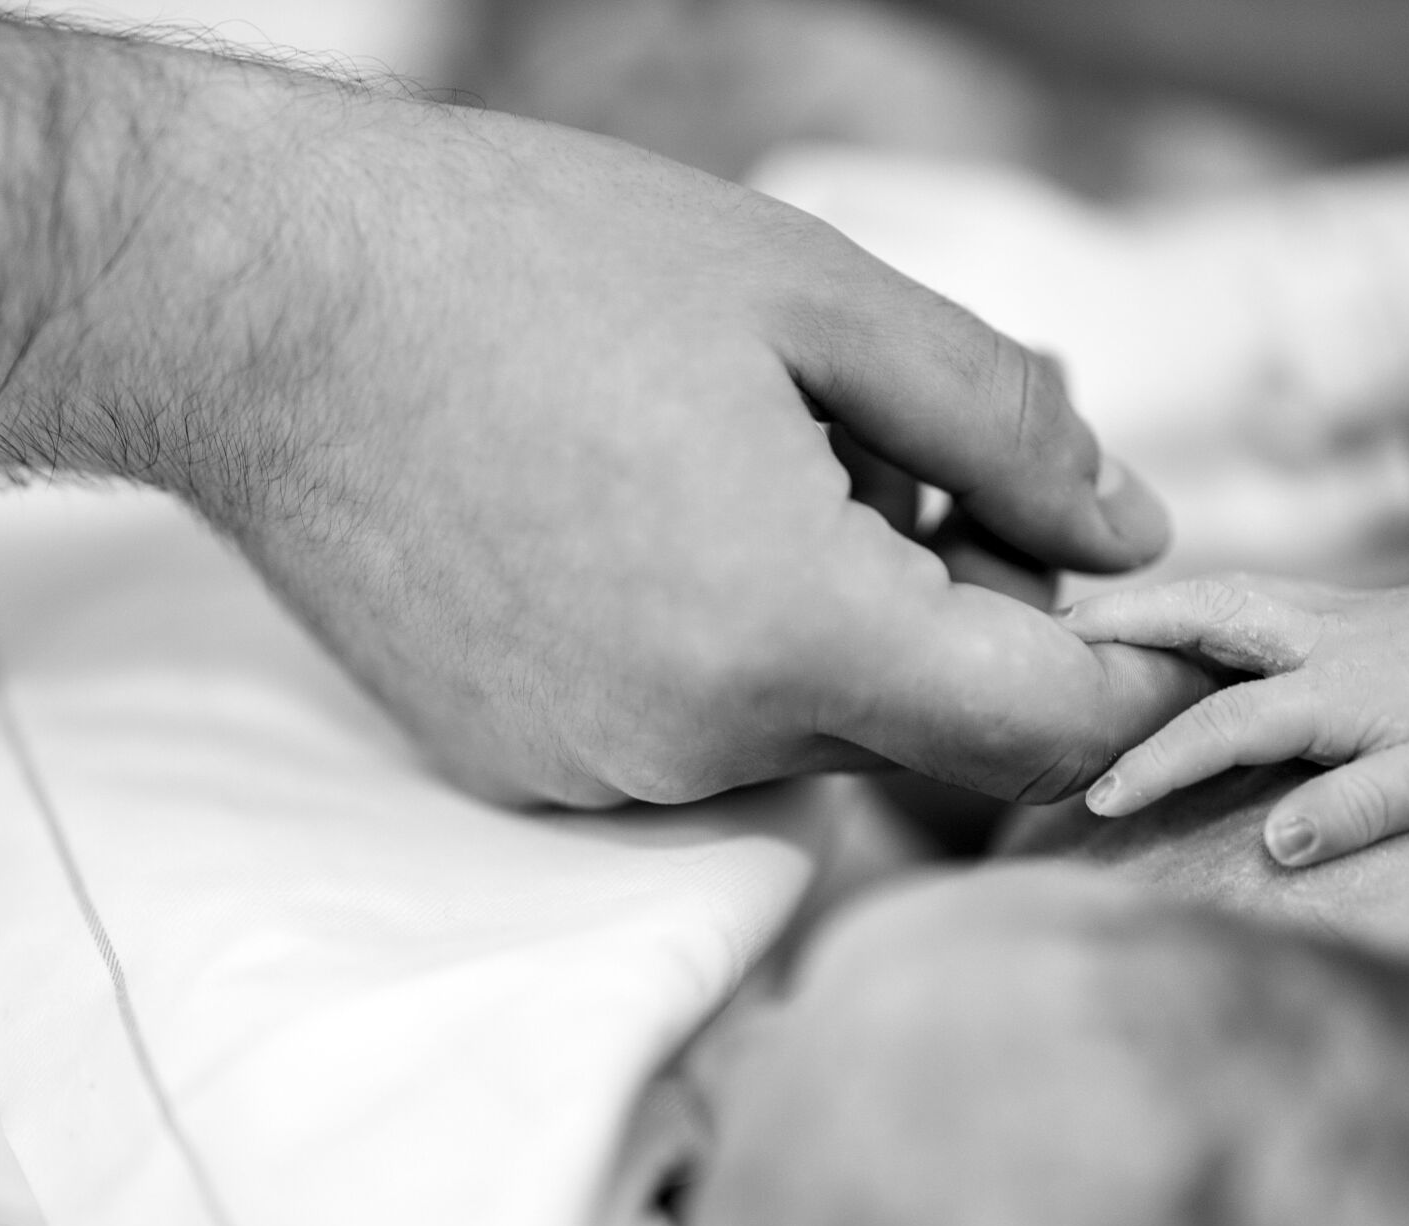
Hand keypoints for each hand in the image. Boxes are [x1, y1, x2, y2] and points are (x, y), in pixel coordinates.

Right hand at [191, 96, 1190, 806]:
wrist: (264, 311)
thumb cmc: (538, 266)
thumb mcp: (818, 295)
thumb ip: (1008, 427)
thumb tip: (1137, 538)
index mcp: (795, 633)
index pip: (1053, 733)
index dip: (1136, 676)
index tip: (1144, 604)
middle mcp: (699, 749)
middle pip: (934, 735)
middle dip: (965, 615)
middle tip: (892, 450)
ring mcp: (598, 777)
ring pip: (810, 738)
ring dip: (834, 634)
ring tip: (731, 467)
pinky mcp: (522, 772)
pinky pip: (691, 742)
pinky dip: (718, 658)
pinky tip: (637, 524)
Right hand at [1060, 575, 1408, 865]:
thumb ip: (1360, 811)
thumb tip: (1274, 848)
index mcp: (1333, 691)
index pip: (1219, 727)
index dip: (1153, 764)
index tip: (1097, 799)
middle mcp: (1316, 637)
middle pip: (1197, 616)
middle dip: (1117, 626)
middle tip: (1043, 640)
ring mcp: (1326, 609)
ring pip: (1215, 592)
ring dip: (1144, 603)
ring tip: (1079, 620)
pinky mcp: (1339, 602)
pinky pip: (1242, 592)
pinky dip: (1187, 600)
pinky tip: (1166, 618)